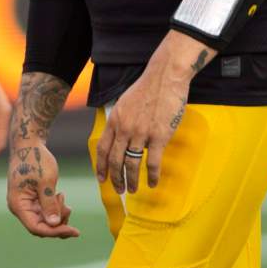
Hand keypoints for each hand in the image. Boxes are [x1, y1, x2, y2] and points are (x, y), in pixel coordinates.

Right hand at [7, 138, 78, 238]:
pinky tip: (60, 195)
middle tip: (69, 207)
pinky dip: (54, 208)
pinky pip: (44, 212)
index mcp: (18, 204)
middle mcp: (19, 207)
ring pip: (44, 221)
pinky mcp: (31, 200)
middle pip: (41, 227)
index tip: (74, 230)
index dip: (55, 232)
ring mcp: (25, 204)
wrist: (29, 143)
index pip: (36, 228)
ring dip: (57, 214)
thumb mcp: (46, 181)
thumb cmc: (36, 159)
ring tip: (62, 196)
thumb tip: (54, 224)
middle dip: (58, 222)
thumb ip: (49, 204)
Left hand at [96, 31, 210, 194]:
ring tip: (133, 190)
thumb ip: (120, 121)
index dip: (101, 166)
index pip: (103, 148)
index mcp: (115, 119)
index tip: (101, 179)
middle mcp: (124, 128)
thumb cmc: (147, 89)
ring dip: (131, 180)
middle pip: (115, 160)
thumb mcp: (125, 103)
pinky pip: (152, 162)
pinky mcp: (159, 136)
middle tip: (118, 190)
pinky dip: (151, 176)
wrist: (165, 77)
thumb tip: (120, 138)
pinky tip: (152, 183)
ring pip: (131, 164)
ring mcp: (141, 133)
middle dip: (115, 179)